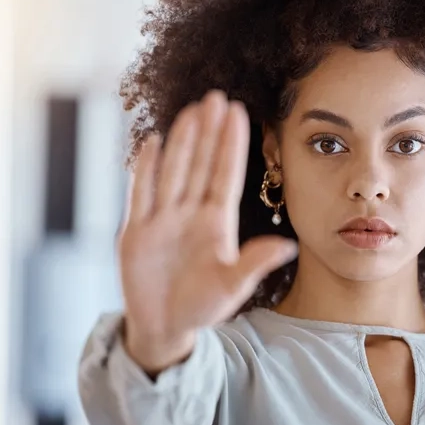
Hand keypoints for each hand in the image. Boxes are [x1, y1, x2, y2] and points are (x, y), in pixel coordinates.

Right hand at [117, 90, 296, 372]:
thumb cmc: (202, 306)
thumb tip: (288, 246)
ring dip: (182, 141)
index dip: (231, 145)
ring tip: (191, 110)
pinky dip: (145, 169)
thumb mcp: (233, 285)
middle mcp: (190, 214)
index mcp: (216, 223)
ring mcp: (163, 219)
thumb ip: (255, 263)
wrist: (164, 327)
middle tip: (216, 96)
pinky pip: (141, 194)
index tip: (240, 113)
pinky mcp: (136, 232)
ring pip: (174, 171)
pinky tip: (152, 142)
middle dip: (208, 131)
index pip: (226, 175)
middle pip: (200, 164)